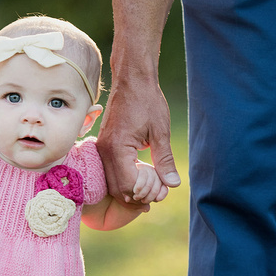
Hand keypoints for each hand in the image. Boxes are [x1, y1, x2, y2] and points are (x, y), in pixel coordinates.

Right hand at [96, 69, 179, 208]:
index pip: (129, 186)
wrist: (132, 80)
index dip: (147, 192)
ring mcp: (102, 150)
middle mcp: (104, 152)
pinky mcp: (104, 147)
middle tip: (161, 190)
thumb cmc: (147, 101)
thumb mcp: (160, 132)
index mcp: (117, 149)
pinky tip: (144, 176)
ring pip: (113, 185)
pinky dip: (127, 180)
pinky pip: (112, 173)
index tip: (164, 188)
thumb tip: (173, 184)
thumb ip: (165, 160)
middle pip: (119, 190)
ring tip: (154, 185)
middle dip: (140, 195)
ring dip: (133, 189)